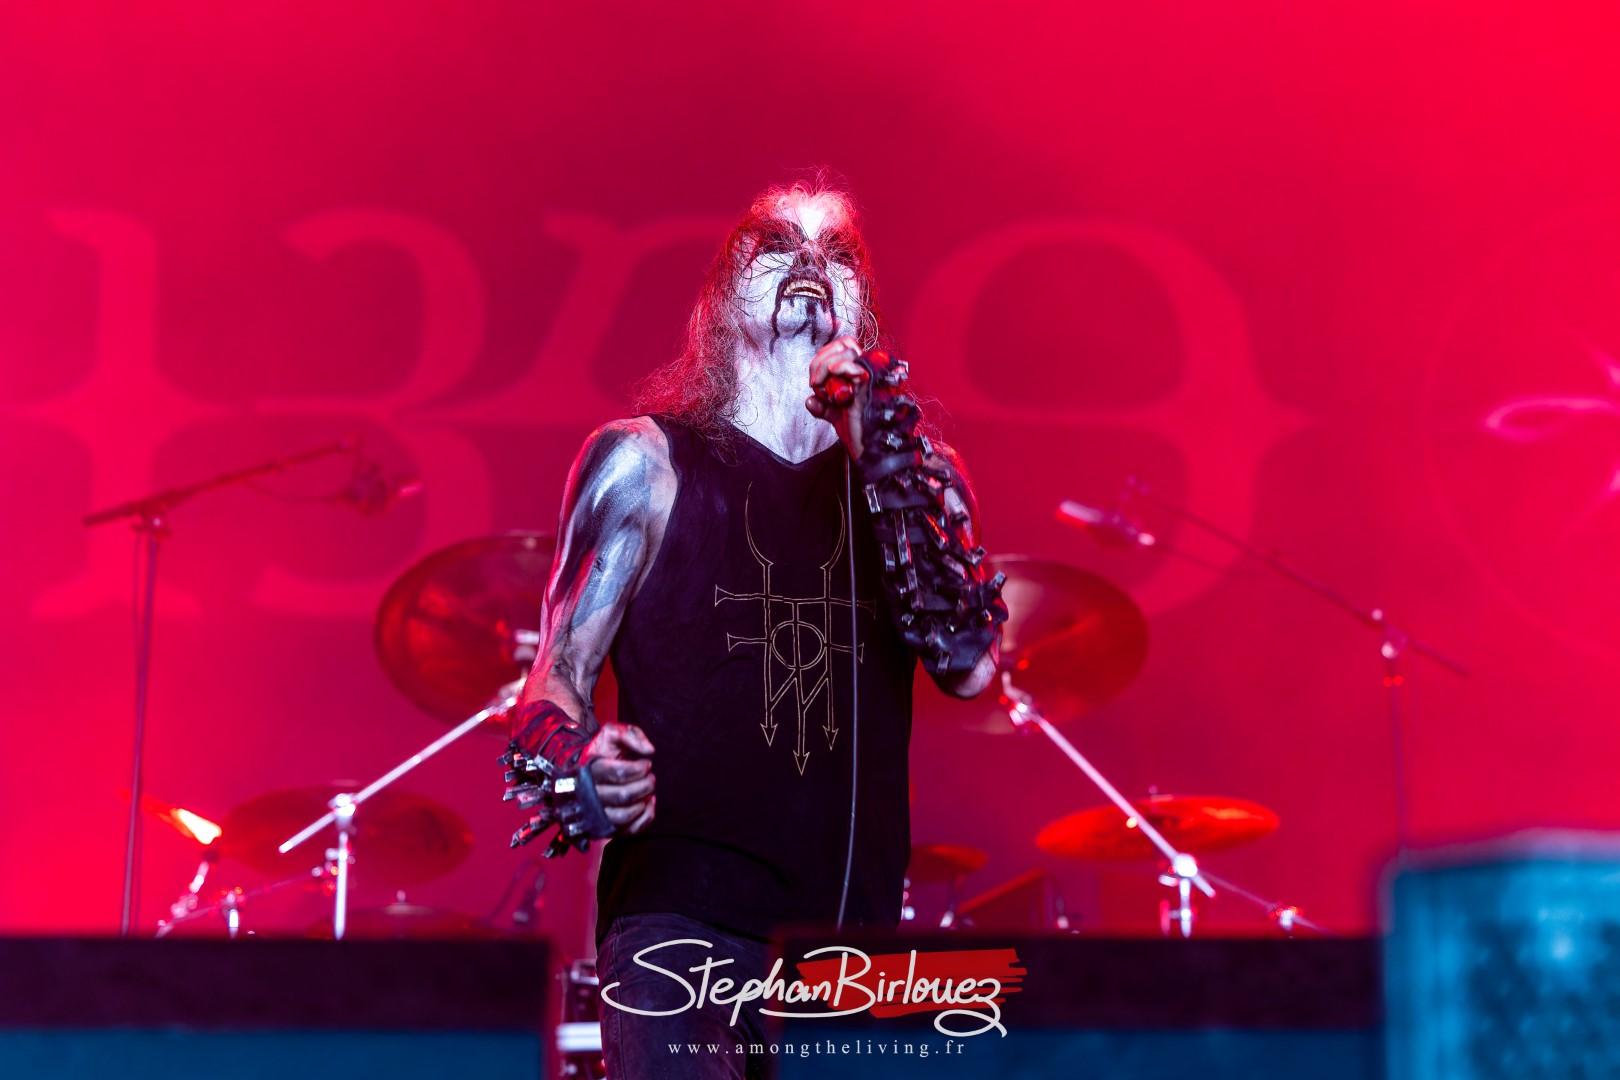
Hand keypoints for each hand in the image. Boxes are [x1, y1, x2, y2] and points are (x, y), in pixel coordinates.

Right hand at [581, 722, 656, 834]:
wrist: (583, 771)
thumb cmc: (601, 752)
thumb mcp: (611, 734)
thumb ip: (631, 735)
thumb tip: (650, 750)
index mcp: (590, 770)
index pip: (619, 773)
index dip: (639, 768)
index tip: (646, 764)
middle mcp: (589, 795)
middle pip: (623, 795)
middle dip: (645, 785)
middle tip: (651, 777)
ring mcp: (596, 814)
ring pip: (624, 816)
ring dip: (644, 803)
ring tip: (648, 791)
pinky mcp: (606, 828)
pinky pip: (628, 831)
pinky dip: (645, 819)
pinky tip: (648, 804)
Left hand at [805, 335, 869, 458]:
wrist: (867, 450)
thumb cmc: (857, 432)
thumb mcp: (835, 415)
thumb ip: (822, 406)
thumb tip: (809, 400)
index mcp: (860, 373)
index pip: (844, 346)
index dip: (825, 355)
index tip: (816, 379)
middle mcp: (867, 370)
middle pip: (842, 345)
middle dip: (820, 361)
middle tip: (815, 384)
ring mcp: (870, 375)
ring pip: (845, 352)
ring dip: (824, 367)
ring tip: (821, 387)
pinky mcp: (869, 384)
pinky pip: (852, 366)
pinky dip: (837, 369)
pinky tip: (830, 385)